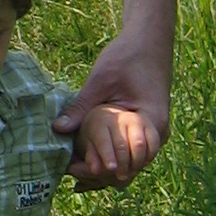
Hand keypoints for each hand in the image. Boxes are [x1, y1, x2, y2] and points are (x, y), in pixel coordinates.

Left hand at [54, 31, 169, 188]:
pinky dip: (112, 156)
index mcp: (152, 122)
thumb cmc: (127, 56)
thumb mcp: (100, 81)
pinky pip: (130, 150)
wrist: (148, 40)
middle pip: (133, 168)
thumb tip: (57, 129)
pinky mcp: (145, 128)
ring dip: (108, 168)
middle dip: (104, 174)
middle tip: (72, 176)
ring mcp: (153, 132)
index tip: (79, 170)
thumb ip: (81, 107)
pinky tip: (88, 162)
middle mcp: (158, 133)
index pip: (134, 161)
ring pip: (132, 162)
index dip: (107, 170)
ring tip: (76, 173)